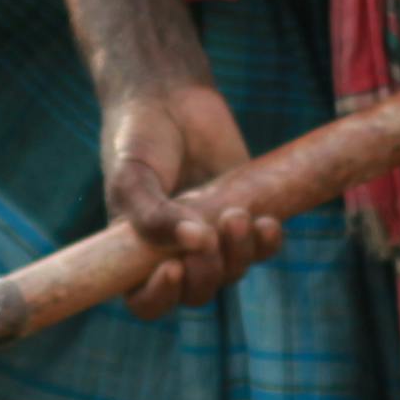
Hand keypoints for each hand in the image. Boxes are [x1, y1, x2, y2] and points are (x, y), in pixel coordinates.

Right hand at [106, 77, 276, 316]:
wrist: (169, 99)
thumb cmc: (137, 141)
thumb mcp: (131, 177)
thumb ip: (152, 216)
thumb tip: (197, 243)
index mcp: (136, 255)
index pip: (146, 300)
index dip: (160, 297)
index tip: (172, 268)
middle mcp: (174, 254)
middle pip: (196, 292)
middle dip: (207, 272)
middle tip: (209, 233)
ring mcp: (211, 240)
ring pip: (232, 274)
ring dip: (239, 254)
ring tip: (237, 214)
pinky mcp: (243, 218)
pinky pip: (262, 250)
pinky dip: (266, 244)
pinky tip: (267, 223)